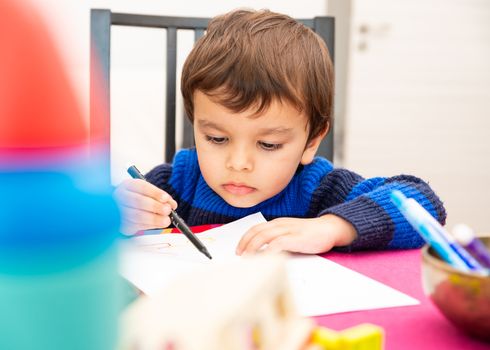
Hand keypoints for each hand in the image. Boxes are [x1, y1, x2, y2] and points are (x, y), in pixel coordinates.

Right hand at [113, 179, 177, 234]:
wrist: (125, 209)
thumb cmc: (140, 199)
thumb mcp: (149, 193)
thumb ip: (161, 197)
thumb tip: (172, 204)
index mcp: (128, 185)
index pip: (142, 187)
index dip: (155, 193)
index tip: (166, 198)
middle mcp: (120, 196)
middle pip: (138, 201)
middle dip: (155, 206)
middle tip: (167, 210)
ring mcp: (118, 211)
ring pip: (137, 216)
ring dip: (154, 219)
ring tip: (166, 220)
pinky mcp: (121, 224)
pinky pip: (136, 226)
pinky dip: (149, 226)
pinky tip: (157, 224)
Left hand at [236, 214, 356, 254]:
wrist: (329, 229)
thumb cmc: (310, 234)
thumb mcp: (290, 234)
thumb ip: (278, 240)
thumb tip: (263, 252)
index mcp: (277, 223)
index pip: (256, 229)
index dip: (245, 239)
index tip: (239, 249)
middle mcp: (280, 225)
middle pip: (256, 232)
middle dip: (245, 244)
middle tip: (240, 255)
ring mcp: (288, 231)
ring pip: (263, 236)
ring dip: (253, 247)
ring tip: (248, 258)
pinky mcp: (296, 238)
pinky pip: (278, 243)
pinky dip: (268, 251)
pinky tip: (264, 258)